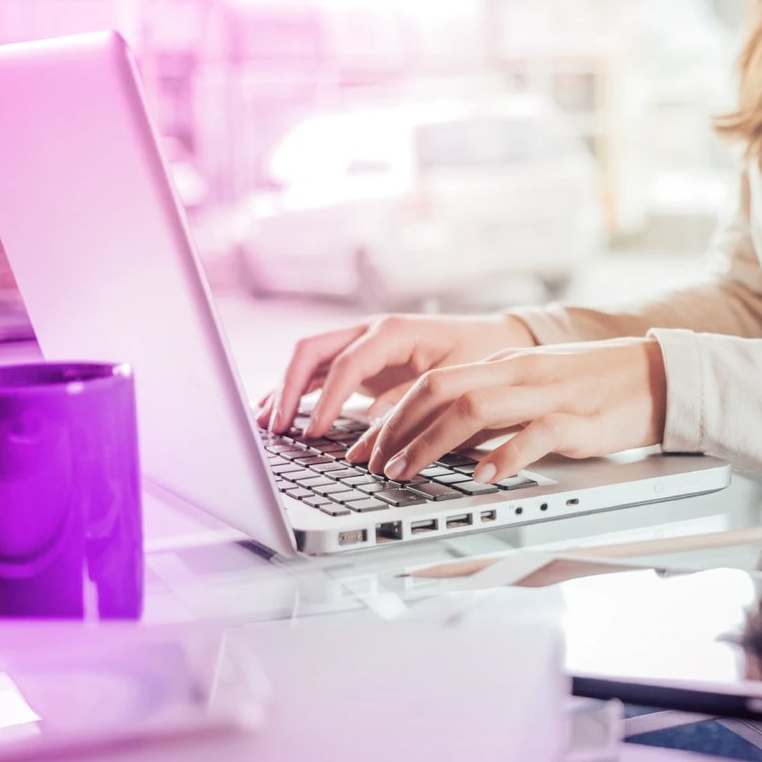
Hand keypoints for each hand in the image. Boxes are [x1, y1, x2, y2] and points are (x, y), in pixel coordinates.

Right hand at [255, 314, 535, 436]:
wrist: (496, 341)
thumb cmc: (479, 358)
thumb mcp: (453, 381)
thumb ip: (412, 401)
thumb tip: (370, 423)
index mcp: (393, 331)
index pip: (347, 363)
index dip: (326, 399)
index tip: (313, 431)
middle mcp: (371, 330)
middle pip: (313, 350)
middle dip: (288, 387)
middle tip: (275, 426)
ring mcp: (364, 342)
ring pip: (310, 358)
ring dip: (285, 387)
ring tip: (265, 422)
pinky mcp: (363, 358)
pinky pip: (321, 370)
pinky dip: (299, 389)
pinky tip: (281, 412)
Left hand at [347, 337, 667, 483]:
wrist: (659, 376)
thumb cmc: (600, 386)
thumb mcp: (537, 386)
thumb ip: (497, 406)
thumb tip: (450, 438)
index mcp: (506, 365)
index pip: (434, 382)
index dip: (393, 416)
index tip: (369, 448)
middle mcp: (518, 374)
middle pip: (440, 391)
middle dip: (398, 430)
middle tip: (374, 465)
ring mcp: (546, 394)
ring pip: (473, 410)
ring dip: (430, 444)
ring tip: (406, 473)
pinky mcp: (576, 419)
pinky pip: (532, 435)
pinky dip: (502, 457)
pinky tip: (482, 477)